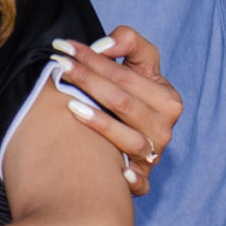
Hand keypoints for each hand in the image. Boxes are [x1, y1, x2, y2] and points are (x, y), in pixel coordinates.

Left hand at [51, 27, 182, 194]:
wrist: (135, 129)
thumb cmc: (131, 93)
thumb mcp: (139, 63)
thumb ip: (128, 42)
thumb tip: (104, 44)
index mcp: (167, 100)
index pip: (125, 77)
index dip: (93, 59)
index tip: (65, 47)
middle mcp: (163, 129)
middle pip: (122, 103)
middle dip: (87, 80)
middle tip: (58, 66)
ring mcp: (153, 154)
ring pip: (128, 139)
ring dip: (100, 123)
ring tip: (70, 105)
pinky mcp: (143, 177)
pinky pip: (141, 182)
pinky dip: (132, 179)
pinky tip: (118, 172)